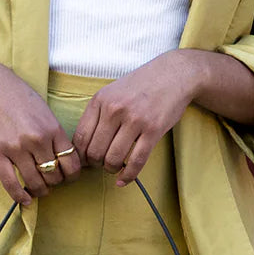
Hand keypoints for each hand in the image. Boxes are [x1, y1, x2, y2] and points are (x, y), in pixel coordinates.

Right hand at [0, 60, 83, 205]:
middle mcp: (37, 139)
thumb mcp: (45, 112)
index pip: (71, 163)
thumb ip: (55, 135)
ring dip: (40, 190)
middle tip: (51, 182)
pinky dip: (19, 196)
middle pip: (55, 176)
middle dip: (56, 183)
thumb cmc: (19, 99)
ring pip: (36, 182)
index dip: (72, 175)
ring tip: (39, 190)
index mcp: (52, 129)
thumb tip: (65, 160)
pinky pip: (11, 182)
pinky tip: (25, 200)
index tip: (68, 177)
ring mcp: (16, 147)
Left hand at [72, 50, 204, 186]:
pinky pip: (136, 161)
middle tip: (101, 164)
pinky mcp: (153, 130)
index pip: (81, 137)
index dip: (80, 155)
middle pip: (94, 152)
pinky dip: (128, 176)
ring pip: (113, 159)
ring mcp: (134, 120)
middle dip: (95, 164)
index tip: (85, 160)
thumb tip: (83, 147)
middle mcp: (114, 109)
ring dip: (111, 169)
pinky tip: (123, 180)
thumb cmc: (140, 86)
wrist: (173, 74)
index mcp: (100, 100)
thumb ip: (97, 115)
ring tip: (114, 167)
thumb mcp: (112, 92)